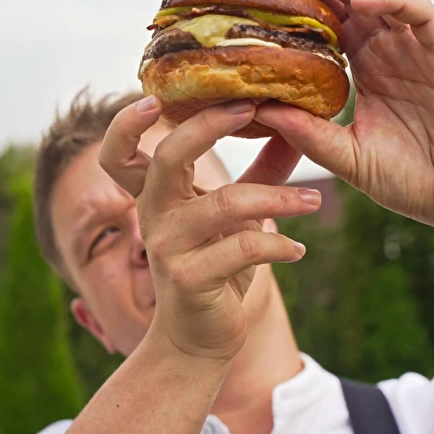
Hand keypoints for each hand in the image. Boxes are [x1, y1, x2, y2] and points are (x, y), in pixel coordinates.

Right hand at [98, 98, 318, 361]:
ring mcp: (167, 248)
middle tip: (255, 108)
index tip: (157, 96)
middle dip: (210, 125)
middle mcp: (154, 215)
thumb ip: (262, 171)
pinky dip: (280, 245)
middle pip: (168, 157)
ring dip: (280, 199)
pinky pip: (244, 248)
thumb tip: (295, 126)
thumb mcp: (237, 215)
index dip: (125, 123)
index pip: (118, 153)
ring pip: (226, 204)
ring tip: (315, 201)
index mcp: (156, 195)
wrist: (200, 338)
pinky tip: (298, 251)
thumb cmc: (217, 267)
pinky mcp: (189, 279)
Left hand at [254, 0, 433, 233]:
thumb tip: (259, 109)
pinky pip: (420, 14)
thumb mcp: (349, 158)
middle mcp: (390, 51)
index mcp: (367, 70)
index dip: (304, 2)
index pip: (331, 22)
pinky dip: (392, 1)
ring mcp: (419, 49)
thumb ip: (310, 135)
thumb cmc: (410, 181)